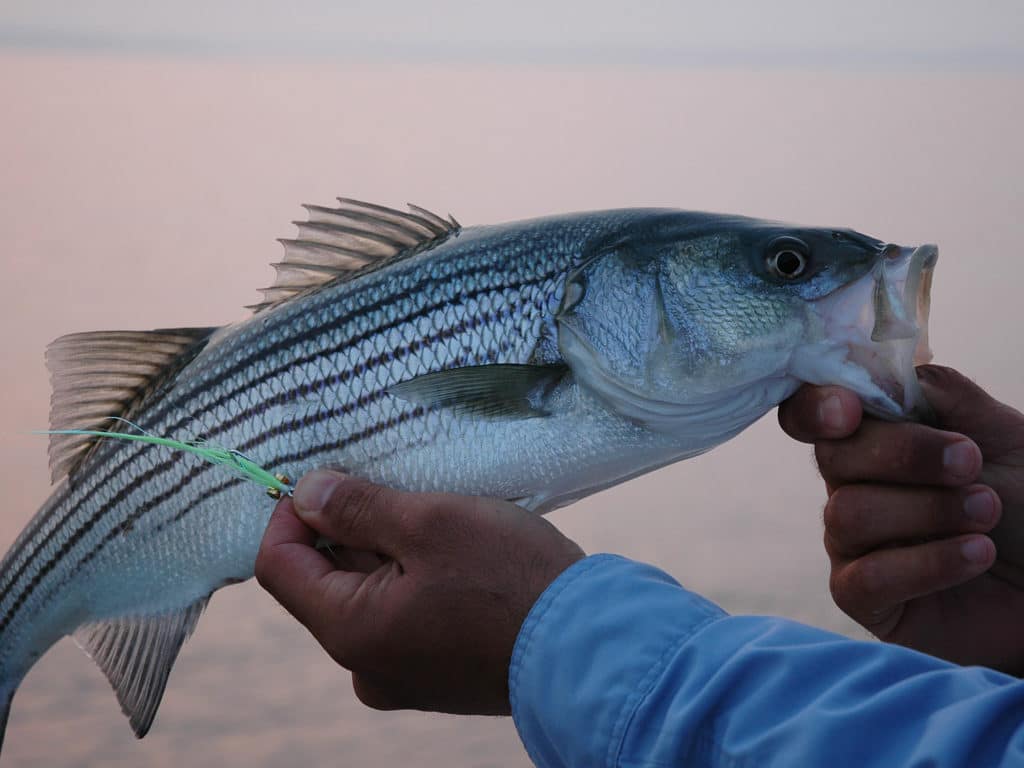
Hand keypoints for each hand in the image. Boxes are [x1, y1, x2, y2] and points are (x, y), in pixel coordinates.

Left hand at [255, 470, 584, 713]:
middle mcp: (366, 665)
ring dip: (387, 551)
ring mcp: (404, 675)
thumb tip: (306, 494)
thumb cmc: (509, 578)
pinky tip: (455, 555)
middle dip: (349, 528)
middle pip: (326, 580)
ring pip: (370, 596)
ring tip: (434, 518)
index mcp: (350, 631)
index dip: (291, 513)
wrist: (589, 645)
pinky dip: (415, 579)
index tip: (326, 475)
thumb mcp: (429, 523)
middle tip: (394, 487)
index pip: (280, 566)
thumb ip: (357, 508)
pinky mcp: (438, 674)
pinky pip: (404, 616)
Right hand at [779, 365, 1023, 673]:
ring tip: (988, 513)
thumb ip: (944, 395)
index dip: (814, 407)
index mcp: (872, 437)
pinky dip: (927, 563)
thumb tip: (891, 375)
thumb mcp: (1002, 434)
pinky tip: (976, 554)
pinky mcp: (862, 596)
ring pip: (848, 514)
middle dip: (905, 455)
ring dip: (928, 510)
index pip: (811, 413)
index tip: (848, 412)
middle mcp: (850, 486)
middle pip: (833, 458)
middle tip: (972, 463)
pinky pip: (865, 578)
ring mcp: (850, 543)